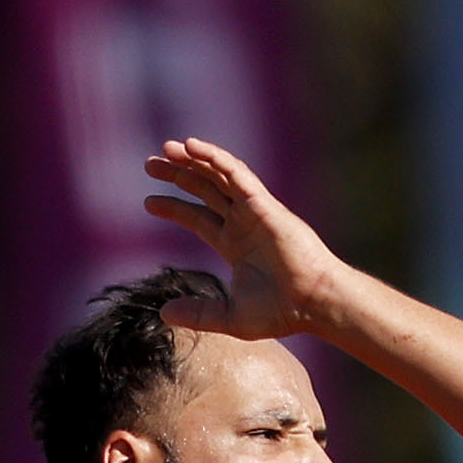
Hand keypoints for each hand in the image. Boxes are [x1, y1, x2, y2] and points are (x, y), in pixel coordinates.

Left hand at [142, 138, 349, 339]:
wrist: (314, 303)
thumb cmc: (281, 312)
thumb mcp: (229, 317)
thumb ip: (197, 313)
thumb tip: (163, 313)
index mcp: (235, 244)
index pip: (198, 217)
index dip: (173, 208)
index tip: (148, 202)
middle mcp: (243, 222)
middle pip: (205, 189)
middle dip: (178, 174)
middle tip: (149, 164)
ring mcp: (254, 210)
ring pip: (218, 175)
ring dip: (193, 159)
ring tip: (166, 148)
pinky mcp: (263, 204)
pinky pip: (236, 172)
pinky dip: (215, 157)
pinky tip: (192, 146)